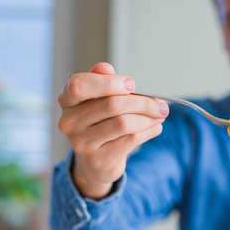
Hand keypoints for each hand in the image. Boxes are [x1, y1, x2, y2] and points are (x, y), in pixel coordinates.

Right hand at [57, 62, 168, 198]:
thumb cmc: (100, 124)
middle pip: (112, 104)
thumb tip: (105, 67)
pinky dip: (149, 131)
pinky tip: (155, 128)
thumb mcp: (99, 100)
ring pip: (124, 123)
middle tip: (161, 104)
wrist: (96, 161)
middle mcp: (69, 121)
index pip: (80, 85)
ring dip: (149, 118)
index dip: (109, 83)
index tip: (132, 85)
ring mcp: (82, 142)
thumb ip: (103, 81)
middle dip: (143, 102)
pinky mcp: (98, 158)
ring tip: (160, 116)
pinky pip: (131, 139)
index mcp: (67, 100)